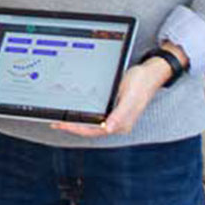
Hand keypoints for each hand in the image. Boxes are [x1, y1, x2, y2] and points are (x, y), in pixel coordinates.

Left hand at [50, 58, 168, 137]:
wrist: (150, 73)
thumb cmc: (141, 83)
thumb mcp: (130, 96)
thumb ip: (120, 114)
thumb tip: (108, 128)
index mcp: (122, 123)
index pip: (94, 131)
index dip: (76, 129)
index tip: (62, 124)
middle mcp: (117, 123)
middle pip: (90, 129)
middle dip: (72, 127)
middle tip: (54, 121)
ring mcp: (115, 117)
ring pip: (91, 124)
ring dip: (76, 122)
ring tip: (60, 119)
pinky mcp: (113, 110)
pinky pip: (94, 116)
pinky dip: (82, 115)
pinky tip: (75, 112)